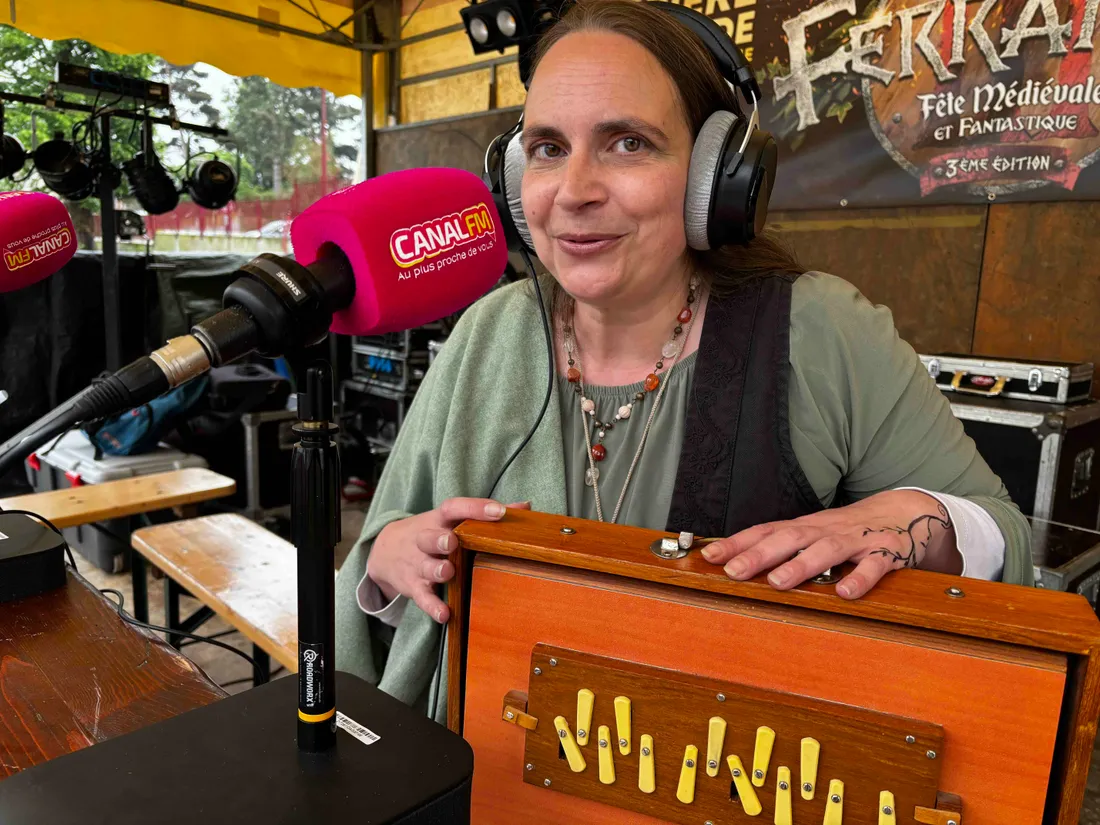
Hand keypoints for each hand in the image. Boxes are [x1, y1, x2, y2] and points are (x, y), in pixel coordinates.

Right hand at [366, 498, 529, 622]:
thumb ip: (486, 514)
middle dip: (440, 540)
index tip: (499, 511)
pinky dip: (432, 606)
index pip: (455, 508)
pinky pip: (423, 598)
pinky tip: (445, 614)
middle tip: (452, 542)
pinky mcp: (414, 586)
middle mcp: (425, 540)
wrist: (385, 551)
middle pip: (430, 538)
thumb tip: (525, 506)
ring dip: (437, 570)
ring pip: (426, 567)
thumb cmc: (431, 532)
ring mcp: (418, 564)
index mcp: (439, 520)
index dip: (476, 508)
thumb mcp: (451, 520)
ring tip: (449, 572)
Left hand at [700, 491, 958, 599]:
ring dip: (802, 565)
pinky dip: (860, 577)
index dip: (738, 544)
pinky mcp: (888, 552)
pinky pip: (874, 566)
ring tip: (779, 581)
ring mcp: (857, 539)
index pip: (767, 532)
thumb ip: (786, 548)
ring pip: (827, 550)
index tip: (710, 556)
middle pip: (790, 539)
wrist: (909, 512)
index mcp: (807, 528)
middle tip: (734, 571)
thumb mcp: (816, 535)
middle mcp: (827, 531)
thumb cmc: (852, 530)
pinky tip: (846, 593)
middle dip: (760, 555)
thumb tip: (741, 564)